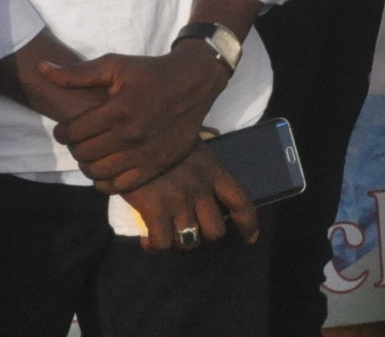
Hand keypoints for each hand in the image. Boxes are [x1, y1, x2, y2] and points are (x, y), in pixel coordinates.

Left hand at [43, 45, 230, 192]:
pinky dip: (106, 182)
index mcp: (118, 110)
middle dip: (75, 147)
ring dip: (88, 164)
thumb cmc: (151, 72)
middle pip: (82, 154)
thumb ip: (77, 73)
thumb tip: (41, 70)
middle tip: (81, 139)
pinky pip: (120, 186)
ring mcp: (144, 154)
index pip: (72, 133)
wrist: (195, 81)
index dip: (62, 132)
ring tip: (93, 152)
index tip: (66, 128)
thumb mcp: (116, 65)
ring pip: (98, 172)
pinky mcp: (156, 165)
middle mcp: (131, 135)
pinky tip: (106, 168)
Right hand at [121, 145, 258, 252]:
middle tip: (193, 233)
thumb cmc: (162, 136)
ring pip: (190, 241)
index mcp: (214, 171)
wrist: (133, 136)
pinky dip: (155, 247)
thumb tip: (212, 141)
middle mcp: (202, 189)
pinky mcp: (156, 210)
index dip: (248, 224)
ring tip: (169, 238)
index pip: (240, 202)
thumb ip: (203, 150)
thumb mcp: (191, 140)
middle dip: (205, 238)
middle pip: (216, 231)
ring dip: (180, 245)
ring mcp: (180, 201)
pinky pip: (163, 243)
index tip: (250, 238)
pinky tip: (148, 240)